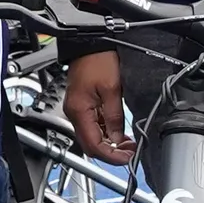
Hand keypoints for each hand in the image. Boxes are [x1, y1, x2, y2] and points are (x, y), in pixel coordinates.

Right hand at [62, 50, 135, 164]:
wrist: (90, 43)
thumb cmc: (98, 60)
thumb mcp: (112, 89)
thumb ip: (115, 117)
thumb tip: (118, 138)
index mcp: (79, 111)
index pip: (93, 145)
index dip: (111, 156)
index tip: (126, 158)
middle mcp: (74, 113)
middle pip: (90, 145)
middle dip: (110, 152)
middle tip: (129, 153)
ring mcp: (77, 109)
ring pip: (91, 136)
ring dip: (109, 143)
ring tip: (128, 144)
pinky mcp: (82, 105)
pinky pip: (92, 125)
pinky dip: (105, 132)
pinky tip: (118, 132)